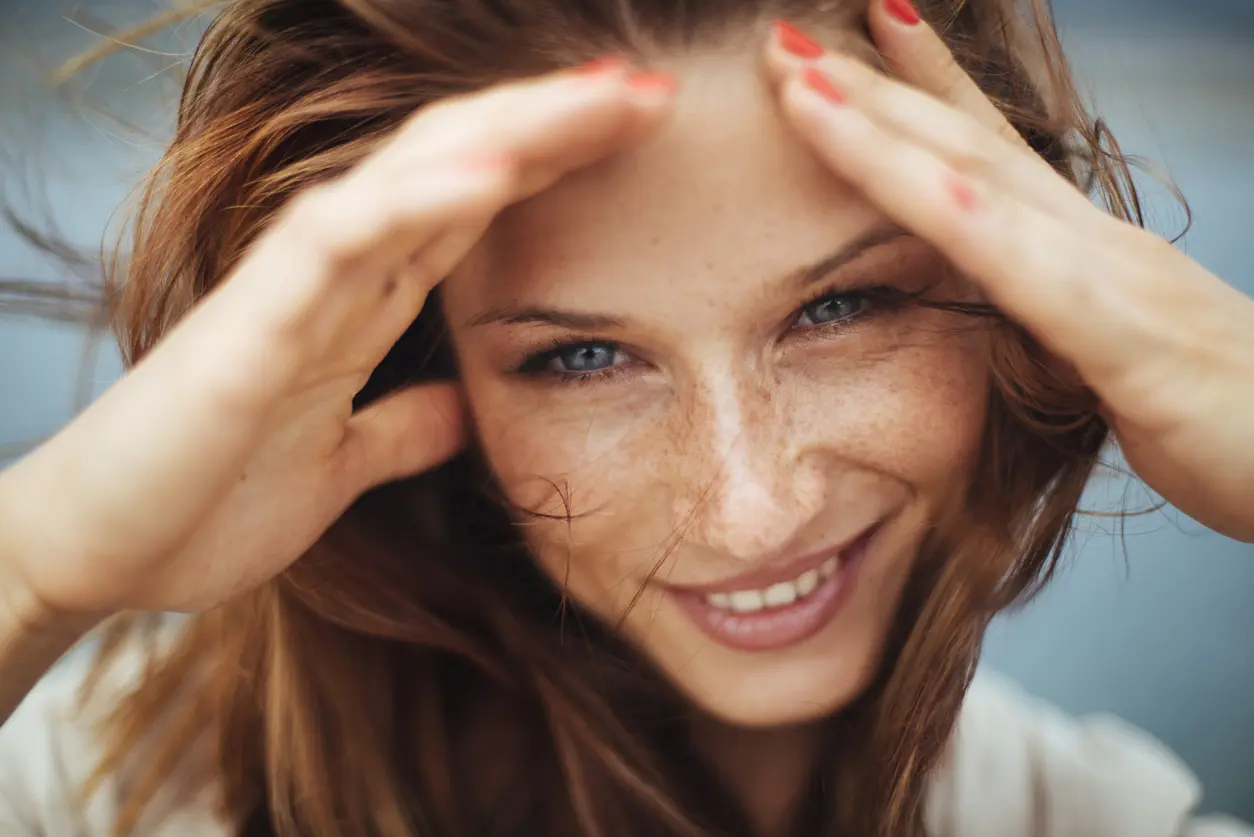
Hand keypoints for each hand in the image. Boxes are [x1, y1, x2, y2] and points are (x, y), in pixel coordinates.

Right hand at [0, 61, 674, 619]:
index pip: (475, 203)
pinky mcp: (252, 322)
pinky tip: (496, 170)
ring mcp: (294, 286)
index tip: (643, 134)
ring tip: (611, 93)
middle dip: (561, 122)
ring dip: (516, 128)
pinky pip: (342, 240)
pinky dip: (419, 199)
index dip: (557, 161)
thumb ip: (404, 428)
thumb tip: (468, 407)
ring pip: (414, 172)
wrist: (102, 555)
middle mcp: (337, 272)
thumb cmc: (210, 501)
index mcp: (364, 302)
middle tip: (655, 89)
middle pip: (464, 164)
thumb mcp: (345, 467)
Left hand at [762, 6, 1253, 542]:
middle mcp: (1093, 242)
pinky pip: (1040, 280)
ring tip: (804, 81)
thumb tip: (995, 302)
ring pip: (979, 188)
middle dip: (870, 88)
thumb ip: (1053, 320)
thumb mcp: (1113, 356)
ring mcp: (1115, 281)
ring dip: (885, 132)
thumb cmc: (1226, 418)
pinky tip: (921, 185)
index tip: (864, 27)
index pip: (989, 148)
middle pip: (963, 146)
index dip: (922, 85)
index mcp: (1083, 250)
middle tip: (783, 38)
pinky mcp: (1133, 344)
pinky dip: (979, 228)